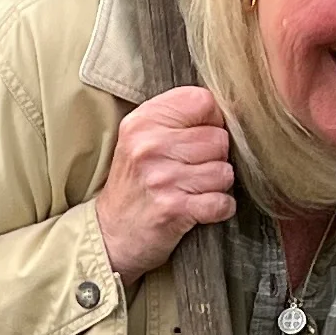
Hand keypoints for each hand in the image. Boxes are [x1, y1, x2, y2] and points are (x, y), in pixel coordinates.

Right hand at [94, 86, 235, 283]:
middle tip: (193, 170)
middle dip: (215, 157)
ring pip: (224, 171)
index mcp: (142, 122)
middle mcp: (150, 146)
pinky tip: (201, 207)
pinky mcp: (175, 209)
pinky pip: (222, 202)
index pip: (202, 101)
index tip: (200, 136)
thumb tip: (223, 112)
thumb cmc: (134, 183)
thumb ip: (173, 118)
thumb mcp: (139, 138)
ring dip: (217, 185)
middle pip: (219, 138)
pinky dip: (220, 208)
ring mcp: (162, 178)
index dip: (212, 120)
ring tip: (194, 189)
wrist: (111, 233)